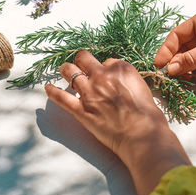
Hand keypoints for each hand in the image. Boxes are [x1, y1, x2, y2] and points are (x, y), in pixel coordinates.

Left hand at [45, 50, 189, 194]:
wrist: (142, 135)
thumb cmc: (147, 115)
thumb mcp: (142, 87)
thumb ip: (127, 80)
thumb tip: (118, 81)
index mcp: (121, 68)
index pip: (107, 61)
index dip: (106, 68)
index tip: (106, 76)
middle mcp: (102, 76)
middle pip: (84, 58)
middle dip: (82, 61)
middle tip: (81, 65)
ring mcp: (89, 92)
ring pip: (69, 71)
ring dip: (66, 71)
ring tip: (65, 71)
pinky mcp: (80, 110)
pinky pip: (60, 97)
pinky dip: (52, 92)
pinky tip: (48, 88)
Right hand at [154, 9, 195, 78]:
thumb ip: (192, 58)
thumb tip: (171, 69)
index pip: (176, 36)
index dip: (166, 50)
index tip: (159, 64)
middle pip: (182, 49)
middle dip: (178, 62)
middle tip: (173, 76)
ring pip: (191, 58)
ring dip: (187, 69)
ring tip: (188, 79)